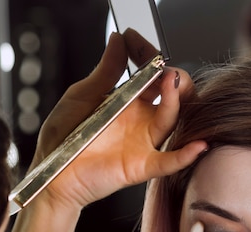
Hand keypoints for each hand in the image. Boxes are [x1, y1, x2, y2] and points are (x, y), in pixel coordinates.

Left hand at [31, 32, 205, 214]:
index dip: (152, 58)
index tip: (138, 44)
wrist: (54, 172)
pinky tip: (197, 146)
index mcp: (128, 101)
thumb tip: (119, 40)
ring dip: (176, 101)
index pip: (153, 74)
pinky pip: (168, 162)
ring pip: (171, 120)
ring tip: (171, 84)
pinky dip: (185, 156)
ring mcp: (144, 142)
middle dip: (176, 79)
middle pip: (172, 96)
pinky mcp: (142, 166)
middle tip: (167, 70)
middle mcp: (141, 120)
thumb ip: (106, 72)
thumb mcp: (82, 95)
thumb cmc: (64, 138)